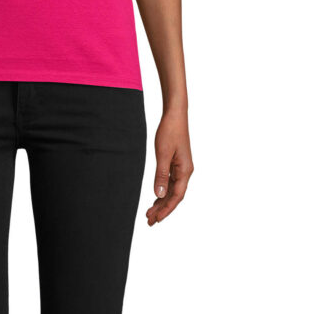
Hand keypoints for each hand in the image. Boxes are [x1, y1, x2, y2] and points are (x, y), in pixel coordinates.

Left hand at [146, 108, 193, 225]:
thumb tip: (159, 195)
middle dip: (162, 209)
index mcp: (185, 171)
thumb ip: (161, 175)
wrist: (175, 114)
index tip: (156, 219)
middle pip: (174, 196)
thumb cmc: (170, 131)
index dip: (167, 209)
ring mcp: (182, 167)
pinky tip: (157, 196)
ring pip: (172, 190)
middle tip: (149, 221)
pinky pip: (171, 182)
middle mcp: (185, 171)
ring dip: (162, 201)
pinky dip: (163, 191)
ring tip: (150, 212)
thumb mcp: (163, 153)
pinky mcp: (177, 162)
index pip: (176, 196)